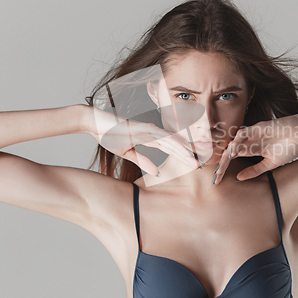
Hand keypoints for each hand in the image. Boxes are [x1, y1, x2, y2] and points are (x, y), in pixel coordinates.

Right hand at [85, 106, 200, 175]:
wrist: (96, 124)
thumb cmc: (109, 136)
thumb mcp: (128, 153)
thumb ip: (142, 161)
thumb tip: (155, 172)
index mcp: (150, 139)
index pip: (171, 149)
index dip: (182, 157)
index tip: (193, 165)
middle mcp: (153, 133)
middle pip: (175, 146)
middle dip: (188, 155)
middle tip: (201, 165)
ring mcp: (149, 129)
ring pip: (172, 142)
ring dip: (184, 151)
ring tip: (195, 160)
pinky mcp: (144, 128)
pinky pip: (161, 137)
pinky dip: (172, 143)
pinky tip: (182, 149)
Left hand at [213, 114, 297, 183]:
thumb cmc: (290, 146)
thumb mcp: (270, 163)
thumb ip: (255, 170)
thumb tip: (238, 177)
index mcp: (251, 149)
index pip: (232, 159)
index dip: (224, 169)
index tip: (218, 182)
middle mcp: (249, 141)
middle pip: (229, 152)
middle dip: (221, 166)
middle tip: (215, 179)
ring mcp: (252, 134)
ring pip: (233, 143)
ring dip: (226, 156)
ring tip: (220, 169)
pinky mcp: (258, 127)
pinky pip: (243, 134)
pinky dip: (236, 143)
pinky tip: (232, 154)